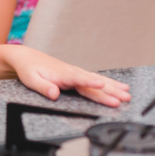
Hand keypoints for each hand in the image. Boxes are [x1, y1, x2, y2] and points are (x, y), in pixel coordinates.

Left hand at [8, 47, 131, 107]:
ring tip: (128, 94)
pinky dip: (108, 83)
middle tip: (124, 98)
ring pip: (98, 80)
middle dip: (109, 90)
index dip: (90, 83)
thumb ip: (43, 87)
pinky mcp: (77, 75)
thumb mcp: (31, 80)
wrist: (27, 57)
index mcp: (62, 74)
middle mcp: (72, 72)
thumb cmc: (29, 69)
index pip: (78, 79)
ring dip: (113, 87)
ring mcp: (76, 73)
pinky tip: (119, 87)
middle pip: (93, 83)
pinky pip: (95, 79)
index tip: (102, 85)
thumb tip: (54, 94)